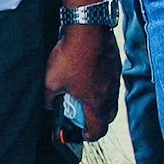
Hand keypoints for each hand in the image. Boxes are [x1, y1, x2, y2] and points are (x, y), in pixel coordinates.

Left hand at [46, 21, 116, 140]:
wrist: (87, 26)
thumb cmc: (71, 54)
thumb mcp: (50, 82)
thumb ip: (49, 99)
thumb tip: (49, 104)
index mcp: (95, 102)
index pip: (99, 129)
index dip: (89, 136)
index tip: (81, 135)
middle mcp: (109, 92)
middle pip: (108, 116)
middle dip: (95, 121)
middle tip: (82, 118)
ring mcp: (114, 77)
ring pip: (110, 98)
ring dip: (98, 102)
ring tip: (82, 96)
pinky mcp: (114, 63)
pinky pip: (110, 82)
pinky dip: (101, 85)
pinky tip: (87, 76)